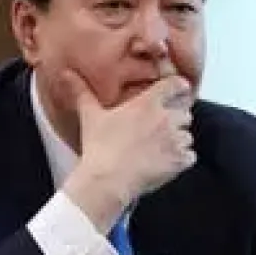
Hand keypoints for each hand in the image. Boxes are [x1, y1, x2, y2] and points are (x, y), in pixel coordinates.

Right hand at [60, 67, 194, 230]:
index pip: (177, 84)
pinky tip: (165, 162)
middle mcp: (166, 118)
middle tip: (158, 129)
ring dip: (178, 140)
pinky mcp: (180, 161)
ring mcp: (175, 140)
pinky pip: (190, 155)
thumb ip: (82, 92)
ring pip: (187, 135)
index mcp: (148, 103)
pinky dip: (181, 159)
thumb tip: (65, 74)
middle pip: (185, 112)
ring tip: (159, 148)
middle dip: (175, 119)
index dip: (177, 88)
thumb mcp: (90, 116)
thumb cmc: (99, 147)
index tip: (174, 93)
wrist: (108, 180)